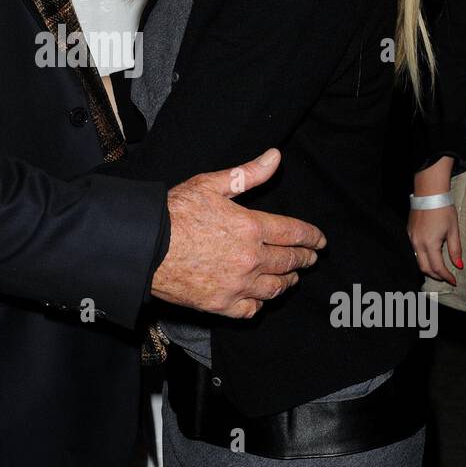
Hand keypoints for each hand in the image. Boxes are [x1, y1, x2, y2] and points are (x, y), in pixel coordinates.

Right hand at [152, 148, 326, 319]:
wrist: (145, 247)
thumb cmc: (175, 212)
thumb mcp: (211, 184)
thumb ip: (248, 174)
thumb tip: (275, 157)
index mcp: (252, 227)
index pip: (295, 233)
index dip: (312, 237)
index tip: (320, 241)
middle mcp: (251, 259)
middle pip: (289, 261)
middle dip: (304, 259)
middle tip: (311, 258)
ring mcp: (238, 285)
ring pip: (275, 287)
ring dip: (288, 281)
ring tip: (291, 278)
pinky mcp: (221, 304)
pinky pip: (251, 309)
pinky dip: (260, 303)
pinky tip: (261, 297)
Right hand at [408, 203, 462, 285]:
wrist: (429, 193)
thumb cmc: (443, 210)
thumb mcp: (453, 230)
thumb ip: (455, 250)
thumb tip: (458, 265)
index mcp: (430, 244)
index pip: (438, 267)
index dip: (446, 276)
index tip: (454, 280)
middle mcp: (417, 243)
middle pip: (424, 268)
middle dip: (436, 275)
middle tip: (446, 277)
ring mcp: (411, 238)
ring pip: (418, 260)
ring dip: (429, 267)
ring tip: (440, 269)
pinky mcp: (409, 233)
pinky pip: (415, 250)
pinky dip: (423, 257)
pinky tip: (431, 255)